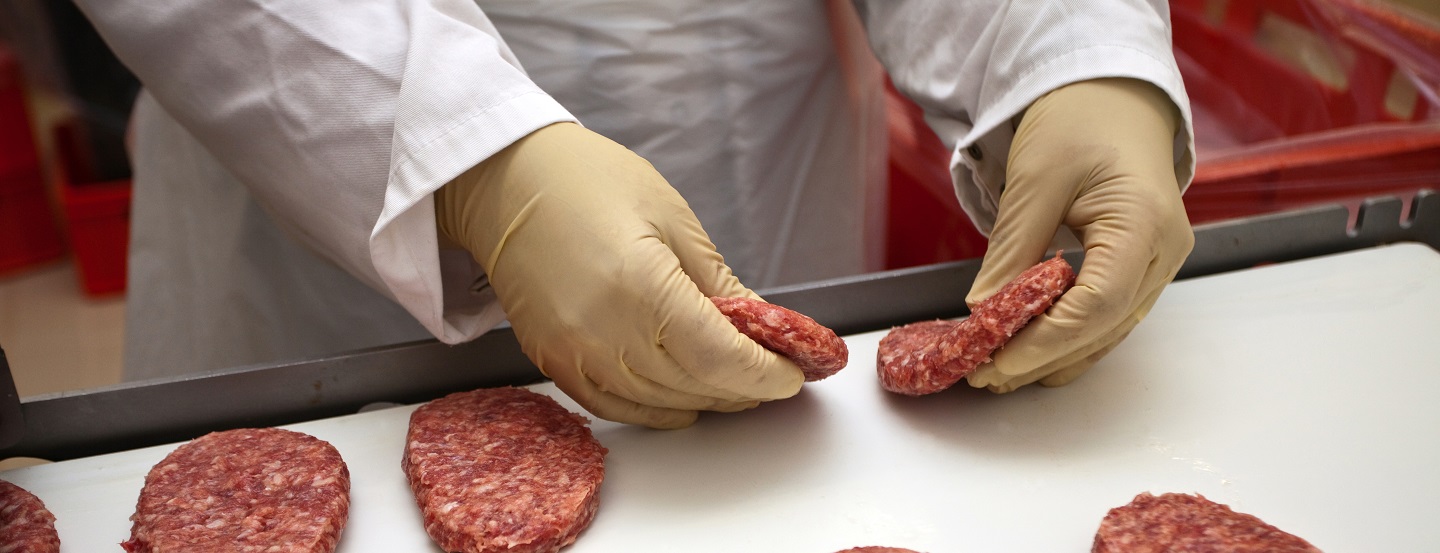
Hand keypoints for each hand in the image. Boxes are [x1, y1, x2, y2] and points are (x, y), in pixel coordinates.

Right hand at [436, 123, 803, 427]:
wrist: (505, 180)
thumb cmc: (587, 181)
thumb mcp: (672, 219)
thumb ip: (717, 283)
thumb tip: (760, 325)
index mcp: (641, 285)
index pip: (720, 357)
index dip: (764, 373)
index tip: (793, 371)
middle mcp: (604, 330)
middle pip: (695, 385)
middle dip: (745, 386)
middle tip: (775, 373)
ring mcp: (573, 352)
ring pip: (661, 404)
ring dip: (708, 400)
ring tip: (738, 383)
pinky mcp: (553, 361)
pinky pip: (615, 408)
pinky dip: (658, 411)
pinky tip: (686, 400)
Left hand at [966, 79, 1193, 391]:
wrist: (1112, 97)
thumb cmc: (1079, 121)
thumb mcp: (1035, 178)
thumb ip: (1012, 248)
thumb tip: (983, 311)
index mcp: (1145, 221)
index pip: (1099, 303)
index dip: (1046, 341)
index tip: (995, 359)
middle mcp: (1165, 251)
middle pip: (1105, 327)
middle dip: (1042, 357)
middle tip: (984, 374)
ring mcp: (1160, 262)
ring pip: (1108, 330)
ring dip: (1054, 355)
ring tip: (998, 369)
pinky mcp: (1144, 266)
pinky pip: (1108, 315)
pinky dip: (1068, 336)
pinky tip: (1030, 348)